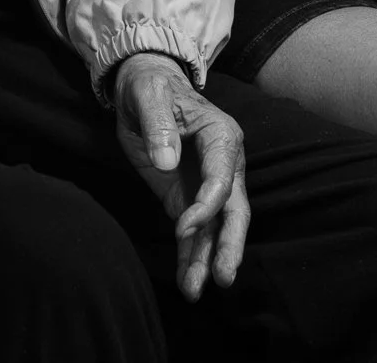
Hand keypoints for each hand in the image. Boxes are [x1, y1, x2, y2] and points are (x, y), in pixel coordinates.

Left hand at [113, 54, 248, 302]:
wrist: (142, 87)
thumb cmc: (149, 85)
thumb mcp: (148, 94)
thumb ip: (157, 123)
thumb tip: (168, 161)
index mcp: (221, 136)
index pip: (223, 177)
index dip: (207, 205)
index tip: (182, 226)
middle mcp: (223, 165)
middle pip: (234, 210)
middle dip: (228, 245)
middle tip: (222, 276)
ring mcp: (206, 186)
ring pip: (214, 229)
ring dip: (206, 260)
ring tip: (195, 291)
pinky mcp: (185, 199)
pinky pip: (193, 233)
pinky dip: (190, 258)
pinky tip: (187, 283)